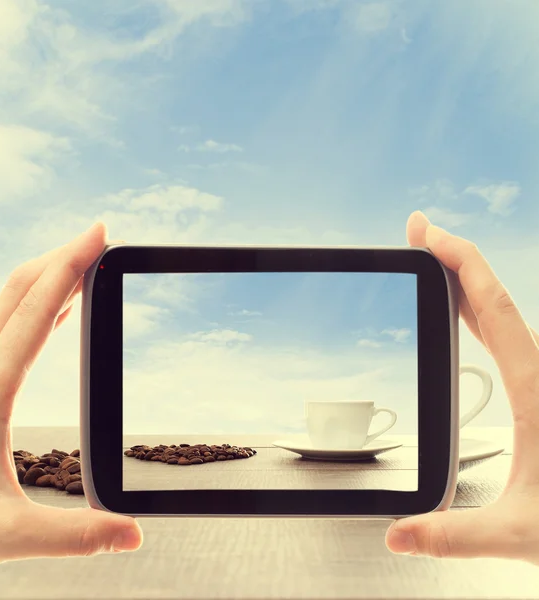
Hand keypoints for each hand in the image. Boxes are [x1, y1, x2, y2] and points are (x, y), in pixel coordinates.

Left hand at [0, 223, 141, 573]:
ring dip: (47, 278)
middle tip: (100, 238)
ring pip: (4, 305)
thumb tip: (134, 536)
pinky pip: (0, 326)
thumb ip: (76, 537)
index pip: (36, 313)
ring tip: (84, 266)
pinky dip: (33, 306)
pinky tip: (54, 312)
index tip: (99, 234)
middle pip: (17, 292)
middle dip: (61, 258)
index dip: (71, 267)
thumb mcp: (6, 536)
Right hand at [385, 211, 538, 564]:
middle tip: (420, 235)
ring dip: (469, 282)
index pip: (489, 307)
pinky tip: (470, 318)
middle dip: (454, 258)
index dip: (456, 261)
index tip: (426, 233)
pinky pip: (510, 335)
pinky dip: (482, 311)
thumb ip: (452, 536)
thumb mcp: (519, 534)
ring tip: (435, 266)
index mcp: (535, 388)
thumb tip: (398, 534)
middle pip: (494, 298)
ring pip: (505, 314)